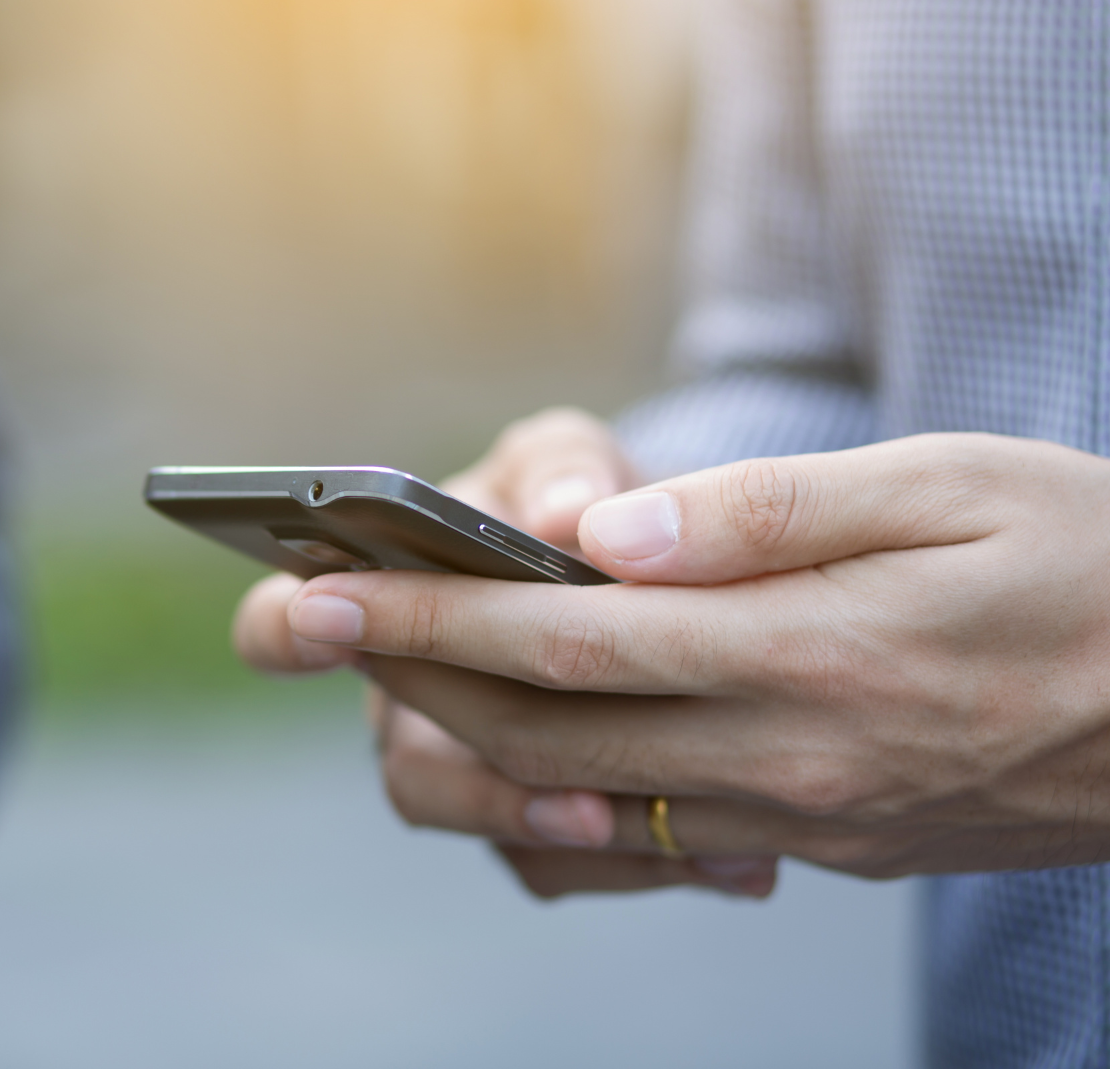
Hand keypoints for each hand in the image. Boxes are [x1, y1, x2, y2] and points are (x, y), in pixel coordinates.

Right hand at [233, 409, 777, 897]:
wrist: (669, 571)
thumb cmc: (583, 500)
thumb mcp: (570, 461)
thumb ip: (563, 472)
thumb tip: (569, 515)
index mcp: (381, 608)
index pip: (282, 627)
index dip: (284, 630)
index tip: (317, 613)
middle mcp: (411, 704)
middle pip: (412, 769)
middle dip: (487, 790)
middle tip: (574, 797)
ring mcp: (472, 770)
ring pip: (494, 833)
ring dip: (569, 837)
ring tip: (666, 834)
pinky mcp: (544, 827)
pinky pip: (570, 868)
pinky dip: (647, 862)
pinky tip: (737, 856)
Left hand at [281, 432, 1109, 891]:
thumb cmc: (1094, 562)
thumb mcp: (951, 487)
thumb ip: (765, 515)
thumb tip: (606, 538)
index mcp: (807, 654)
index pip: (562, 637)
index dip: (427, 613)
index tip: (318, 587)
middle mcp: (787, 758)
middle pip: (541, 726)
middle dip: (404, 672)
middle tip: (300, 623)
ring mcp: (803, 817)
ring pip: (583, 787)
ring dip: (465, 728)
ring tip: (386, 663)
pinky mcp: (826, 844)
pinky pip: (658, 825)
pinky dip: (564, 780)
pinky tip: (522, 734)